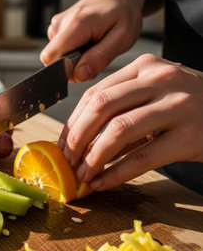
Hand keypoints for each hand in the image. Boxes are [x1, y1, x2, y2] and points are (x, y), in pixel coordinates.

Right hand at [40, 0, 143, 81]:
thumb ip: (100, 58)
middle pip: (54, 60)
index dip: (65, 70)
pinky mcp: (56, 28)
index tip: (83, 67)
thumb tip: (78, 74)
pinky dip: (74, 53)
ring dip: (76, 60)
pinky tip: (87, 44)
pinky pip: (59, 51)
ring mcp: (57, 25)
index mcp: (77, 24)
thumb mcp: (123, 38)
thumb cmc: (123, 14)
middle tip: (95, 56)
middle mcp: (62, 23)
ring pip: (57, 57)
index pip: (50, 57)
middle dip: (74, 67)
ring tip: (93, 48)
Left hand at [57, 54, 202, 190]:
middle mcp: (160, 80)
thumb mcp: (155, 95)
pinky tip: (102, 183)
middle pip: (101, 107)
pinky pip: (142, 157)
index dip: (72, 122)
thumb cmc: (190, 107)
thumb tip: (80, 141)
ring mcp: (178, 105)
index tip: (62, 144)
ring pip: (119, 130)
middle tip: (67, 160)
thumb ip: (122, 108)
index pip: (95, 93)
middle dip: (76, 138)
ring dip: (93, 157)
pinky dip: (116, 173)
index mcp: (144, 68)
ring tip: (83, 174)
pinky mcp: (191, 135)